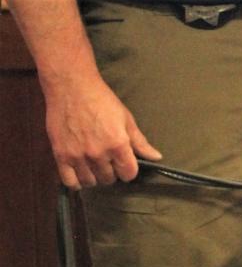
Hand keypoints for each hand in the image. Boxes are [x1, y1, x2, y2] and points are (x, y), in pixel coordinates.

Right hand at [42, 74, 161, 189]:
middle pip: (109, 179)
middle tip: (105, 158)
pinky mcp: (61, 154)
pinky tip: (79, 172)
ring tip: (92, 163)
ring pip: (91, 182)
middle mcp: (98, 153)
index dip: (127, 169)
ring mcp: (78, 155)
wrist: (70, 84)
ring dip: (94, 176)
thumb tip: (156, 157)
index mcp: (118, 145)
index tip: (123, 162)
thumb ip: (140, 142)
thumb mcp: (125, 119)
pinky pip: (70, 181)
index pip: (128, 174)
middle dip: (110, 171)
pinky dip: (76, 181)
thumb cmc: (100, 99)